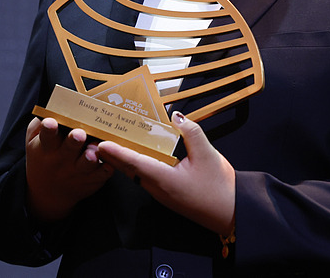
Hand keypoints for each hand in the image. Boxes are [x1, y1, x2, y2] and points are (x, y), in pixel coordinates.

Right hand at [24, 117, 113, 222]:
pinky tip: (111, 160)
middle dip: (74, 140)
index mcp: (46, 147)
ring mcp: (78, 171)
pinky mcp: (93, 179)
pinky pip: (103, 173)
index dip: (49, 129)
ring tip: (93, 151)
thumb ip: (41, 124)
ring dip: (91, 156)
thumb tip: (53, 105)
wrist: (48, 192)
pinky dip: (108, 167)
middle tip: (78, 133)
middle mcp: (62, 160)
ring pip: (87, 163)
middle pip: (69, 148)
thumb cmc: (44, 157)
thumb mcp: (34, 141)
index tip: (51, 122)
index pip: (46, 136)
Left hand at [96, 112, 234, 234]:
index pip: (134, 163)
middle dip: (112, 156)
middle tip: (99, 141)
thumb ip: (191, 133)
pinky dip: (135, 165)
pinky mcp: (166, 193)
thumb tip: (176, 117)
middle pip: (129, 170)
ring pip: (135, 174)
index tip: (101, 144)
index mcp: (164, 179)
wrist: (230, 212)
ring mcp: (161, 193)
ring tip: (112, 145)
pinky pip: (144, 177)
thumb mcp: (208, 154)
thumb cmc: (219, 187)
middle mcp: (157, 188)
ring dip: (123, 161)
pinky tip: (136, 156)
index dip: (117, 152)